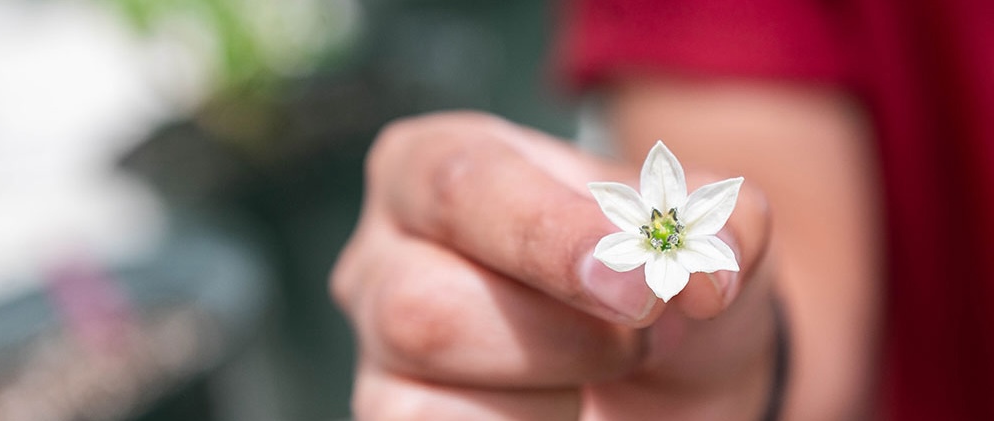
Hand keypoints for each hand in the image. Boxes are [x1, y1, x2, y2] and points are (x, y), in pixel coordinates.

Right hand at [331, 111, 774, 419]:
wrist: (661, 374)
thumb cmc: (654, 280)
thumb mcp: (701, 235)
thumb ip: (718, 226)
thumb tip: (703, 271)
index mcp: (439, 164)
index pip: (461, 186)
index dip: (549, 238)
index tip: (640, 288)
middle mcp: (384, 250)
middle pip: (426, 306)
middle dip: (563, 336)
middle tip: (639, 332)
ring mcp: (378, 346)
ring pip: (426, 389)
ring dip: (552, 386)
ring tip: (602, 369)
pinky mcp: (389, 412)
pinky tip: (562, 407)